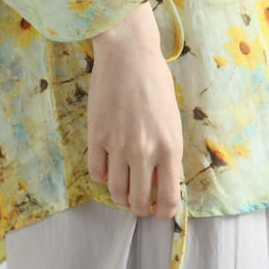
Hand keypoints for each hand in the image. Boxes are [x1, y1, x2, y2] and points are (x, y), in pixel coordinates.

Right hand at [87, 1, 183, 219]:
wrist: (128, 55)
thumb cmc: (155, 83)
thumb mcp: (172, 120)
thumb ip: (168, 152)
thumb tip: (160, 182)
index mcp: (170, 147)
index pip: (169, 199)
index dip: (164, 212)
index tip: (160, 212)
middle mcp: (145, 151)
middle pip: (139, 201)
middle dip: (140, 209)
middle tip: (140, 204)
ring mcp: (118, 145)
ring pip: (116, 192)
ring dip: (121, 197)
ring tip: (124, 191)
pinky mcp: (97, 136)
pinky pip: (96, 173)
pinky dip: (102, 177)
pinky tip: (108, 169)